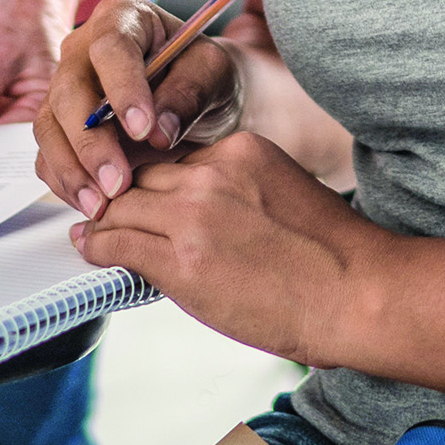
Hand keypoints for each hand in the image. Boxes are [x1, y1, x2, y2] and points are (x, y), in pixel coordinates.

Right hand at [36, 0, 245, 214]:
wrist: (197, 96)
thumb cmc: (202, 75)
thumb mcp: (212, 73)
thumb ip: (189, 92)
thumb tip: (159, 131)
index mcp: (122, 18)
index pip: (111, 49)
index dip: (123, 89)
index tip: (143, 130)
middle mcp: (82, 50)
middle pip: (69, 92)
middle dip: (91, 142)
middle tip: (117, 181)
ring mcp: (65, 89)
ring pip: (50, 128)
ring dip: (73, 170)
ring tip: (102, 205)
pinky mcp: (61, 127)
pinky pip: (49, 155)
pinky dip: (67, 183)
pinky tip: (94, 206)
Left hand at [70, 132, 381, 364]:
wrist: (354, 294)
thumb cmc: (331, 255)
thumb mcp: (281, 189)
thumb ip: (236, 186)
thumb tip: (197, 208)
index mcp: (240, 149)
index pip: (175, 156)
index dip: (155, 178)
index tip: (141, 192)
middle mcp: (212, 173)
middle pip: (142, 174)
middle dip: (121, 192)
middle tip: (100, 206)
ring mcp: (193, 215)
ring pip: (122, 203)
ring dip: (103, 217)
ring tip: (91, 227)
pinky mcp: (180, 261)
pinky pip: (117, 241)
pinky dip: (96, 243)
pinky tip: (90, 246)